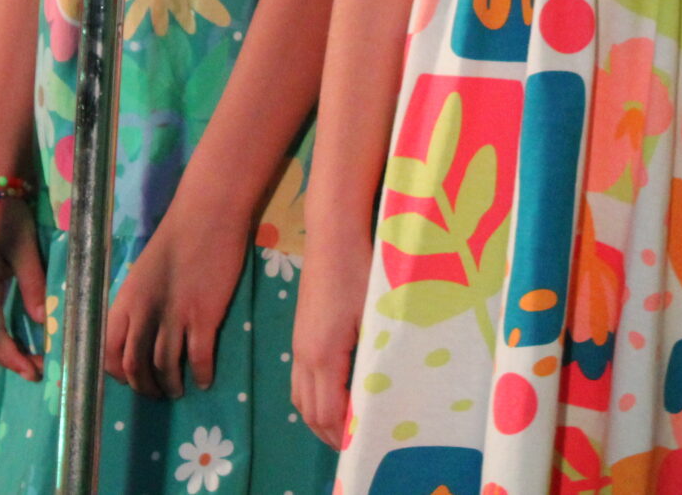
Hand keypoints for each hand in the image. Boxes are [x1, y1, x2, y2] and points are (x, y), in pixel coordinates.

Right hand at [0, 193, 45, 380]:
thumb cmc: (6, 215)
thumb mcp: (24, 248)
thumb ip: (32, 283)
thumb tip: (41, 319)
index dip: (13, 358)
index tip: (34, 372)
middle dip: (11, 359)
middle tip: (39, 370)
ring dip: (5, 350)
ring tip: (31, 361)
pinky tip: (17, 339)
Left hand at [105, 201, 251, 397]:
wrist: (207, 215)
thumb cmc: (177, 237)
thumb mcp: (144, 272)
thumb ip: (139, 301)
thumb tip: (142, 328)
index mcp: (126, 300)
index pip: (108, 350)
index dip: (116, 373)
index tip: (128, 379)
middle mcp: (145, 313)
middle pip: (135, 365)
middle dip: (144, 386)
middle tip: (156, 393)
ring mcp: (175, 316)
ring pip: (165, 367)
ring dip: (171, 385)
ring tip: (179, 391)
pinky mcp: (204, 315)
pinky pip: (199, 357)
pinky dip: (201, 374)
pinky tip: (205, 380)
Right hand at [292, 226, 371, 448]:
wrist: (334, 236)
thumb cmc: (361, 271)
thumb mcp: (376, 316)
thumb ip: (376, 358)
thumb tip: (383, 394)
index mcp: (323, 355)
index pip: (329, 412)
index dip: (344, 435)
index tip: (365, 445)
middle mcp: (304, 356)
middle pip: (309, 412)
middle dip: (330, 434)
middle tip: (355, 447)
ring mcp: (298, 345)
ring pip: (299, 398)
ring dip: (318, 419)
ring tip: (344, 430)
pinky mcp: (300, 334)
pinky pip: (299, 380)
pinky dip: (312, 399)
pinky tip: (332, 397)